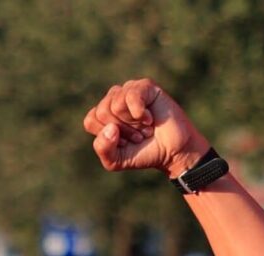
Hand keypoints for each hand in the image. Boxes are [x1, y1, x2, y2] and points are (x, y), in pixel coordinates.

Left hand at [82, 79, 209, 177]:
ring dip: (132, 124)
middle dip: (122, 130)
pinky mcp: (145, 86)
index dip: (107, 136)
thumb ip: (103, 148)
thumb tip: (110, 128)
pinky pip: (131, 95)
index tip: (124, 142)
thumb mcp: (115, 161)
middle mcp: (114, 100)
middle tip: (137, 135)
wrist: (172, 152)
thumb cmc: (142, 153)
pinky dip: (139, 113)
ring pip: (115, 104)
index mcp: (102, 116)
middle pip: (102, 112)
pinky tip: (149, 119)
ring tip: (144, 128)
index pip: (90, 120)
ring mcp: (129, 90)